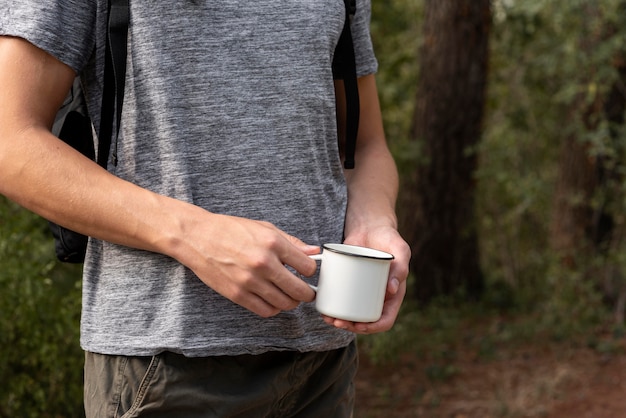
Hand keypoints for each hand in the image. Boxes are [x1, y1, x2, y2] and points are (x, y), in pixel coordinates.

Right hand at [178, 212, 318, 317]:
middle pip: (300, 290)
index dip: (311, 271)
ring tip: (288, 295)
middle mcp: (263, 263)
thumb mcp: (265, 228)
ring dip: (291, 302)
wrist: (198, 237)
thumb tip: (314, 252)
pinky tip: (272, 300)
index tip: (307, 272)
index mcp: (273, 243)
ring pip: (284, 304)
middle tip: (306, 291)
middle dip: (307, 293)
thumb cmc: (231, 230)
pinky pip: (265, 311)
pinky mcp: (237, 295)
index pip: (308, 267)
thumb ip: (291, 242)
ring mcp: (250, 281)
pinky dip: (273, 309)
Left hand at [322, 225, 410, 333]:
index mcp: (393, 294)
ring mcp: (362, 290)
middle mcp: (377, 296)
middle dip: (351, 327)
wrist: (370, 226)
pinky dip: (332, 305)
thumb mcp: (400, 249)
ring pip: (351, 313)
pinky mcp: (349, 282)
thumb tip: (393, 290)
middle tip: (338, 322)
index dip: (373, 327)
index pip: (385, 319)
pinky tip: (323, 308)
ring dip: (340, 321)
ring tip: (328, 318)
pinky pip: (341, 298)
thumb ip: (401, 266)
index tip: (359, 325)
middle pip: (365, 320)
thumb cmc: (388, 237)